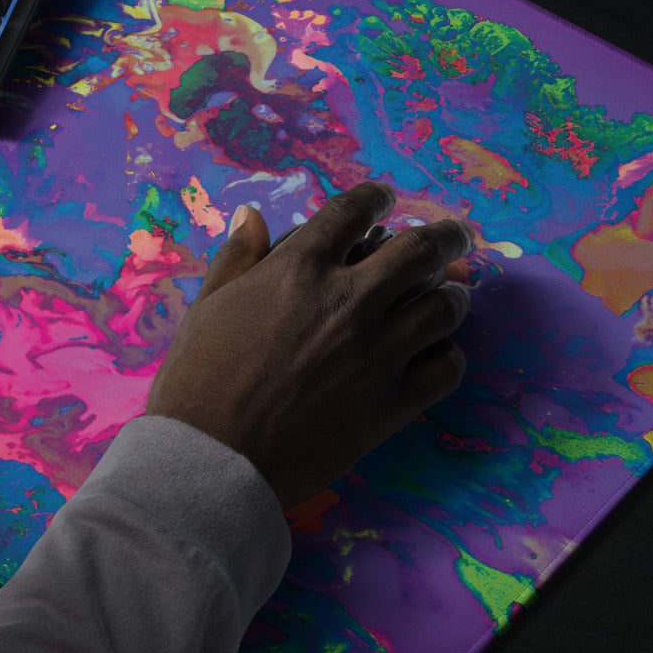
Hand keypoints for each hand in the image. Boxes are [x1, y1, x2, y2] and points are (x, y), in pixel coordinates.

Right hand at [146, 182, 470, 507]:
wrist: (214, 456)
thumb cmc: (198, 376)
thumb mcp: (208, 303)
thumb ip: (237, 256)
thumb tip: (252, 216)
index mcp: (299, 269)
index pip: (351, 212)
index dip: (374, 197)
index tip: (384, 197)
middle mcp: (348, 301)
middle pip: (419, 251)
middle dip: (444, 236)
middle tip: (453, 236)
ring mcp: (376, 353)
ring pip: (443, 308)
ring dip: (453, 294)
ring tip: (453, 294)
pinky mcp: (391, 404)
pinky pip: (445, 370)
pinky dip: (449, 355)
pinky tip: (439, 353)